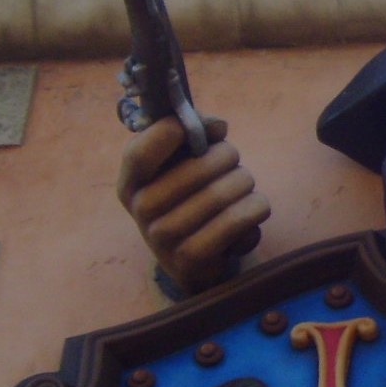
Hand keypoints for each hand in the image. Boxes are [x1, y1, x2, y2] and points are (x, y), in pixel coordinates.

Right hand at [117, 115, 270, 292]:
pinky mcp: (192, 259)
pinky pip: (238, 220)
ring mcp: (164, 238)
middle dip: (228, 156)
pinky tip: (248, 213)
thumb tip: (217, 126)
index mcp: (130, 183)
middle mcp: (141, 211)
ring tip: (242, 188)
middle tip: (233, 162)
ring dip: (245, 183)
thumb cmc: (188, 200)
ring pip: (225, 193)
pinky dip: (254, 209)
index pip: (139, 154)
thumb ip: (194, 134)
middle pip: (199, 169)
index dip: (169, 133)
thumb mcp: (179, 166)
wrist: (190, 260)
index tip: (194, 127)